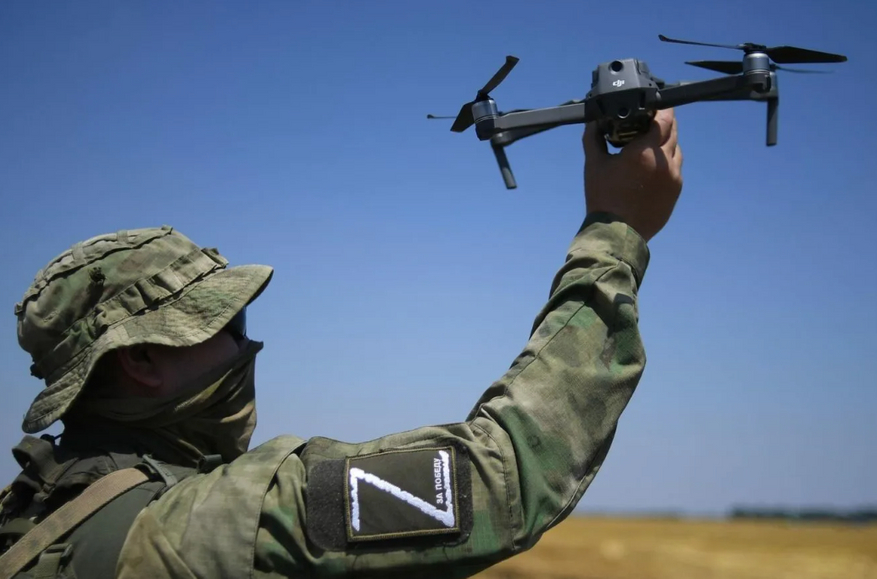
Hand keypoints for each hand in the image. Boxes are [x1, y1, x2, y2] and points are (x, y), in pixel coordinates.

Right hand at [582, 109, 682, 242]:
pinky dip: (668, 161)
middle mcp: (665, 161)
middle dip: (664, 122)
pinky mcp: (676, 190)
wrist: (618, 232)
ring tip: (650, 145)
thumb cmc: (604, 198)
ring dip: (667, 142)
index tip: (655, 105)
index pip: (664, 118)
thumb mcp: (594, 165)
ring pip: (677, 149)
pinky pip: (676, 167)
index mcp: (645, 151)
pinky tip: (653, 166)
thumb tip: (593, 122)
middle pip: (673, 131)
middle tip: (651, 121)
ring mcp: (673, 176)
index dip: (661, 108)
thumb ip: (594, 138)